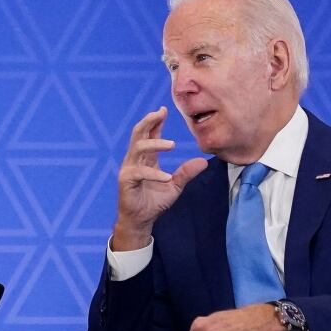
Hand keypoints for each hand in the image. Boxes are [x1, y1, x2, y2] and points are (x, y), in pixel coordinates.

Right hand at [113, 107, 206, 249]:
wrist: (141, 220)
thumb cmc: (154, 202)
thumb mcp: (175, 186)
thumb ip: (186, 173)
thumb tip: (204, 161)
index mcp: (145, 158)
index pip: (149, 134)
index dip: (155, 121)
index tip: (164, 109)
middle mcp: (135, 159)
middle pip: (138, 134)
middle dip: (149, 121)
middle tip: (160, 113)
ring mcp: (129, 168)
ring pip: (138, 148)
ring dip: (154, 144)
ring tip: (172, 145)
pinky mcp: (126, 180)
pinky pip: (140, 172)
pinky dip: (154, 173)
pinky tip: (167, 177)